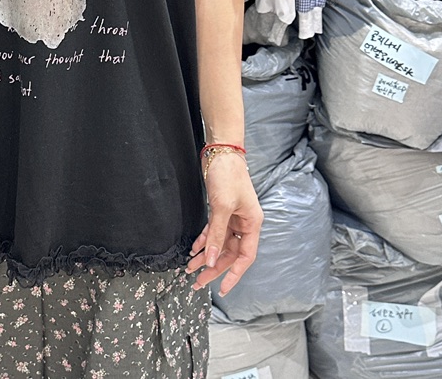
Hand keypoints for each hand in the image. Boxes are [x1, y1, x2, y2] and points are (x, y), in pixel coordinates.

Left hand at [185, 152, 262, 295]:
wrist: (220, 152)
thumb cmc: (228, 175)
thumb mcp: (222, 206)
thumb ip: (217, 234)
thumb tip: (212, 259)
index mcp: (251, 224)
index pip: (245, 257)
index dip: (234, 274)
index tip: (222, 289)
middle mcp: (244, 223)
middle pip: (229, 253)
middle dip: (213, 268)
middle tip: (197, 282)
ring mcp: (232, 217)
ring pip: (219, 244)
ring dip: (205, 255)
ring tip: (190, 268)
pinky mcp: (221, 210)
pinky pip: (213, 231)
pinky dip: (204, 240)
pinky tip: (193, 249)